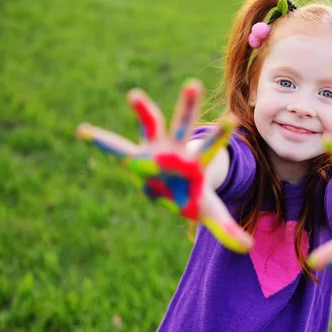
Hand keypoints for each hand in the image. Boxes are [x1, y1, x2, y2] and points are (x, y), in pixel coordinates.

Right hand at [76, 80, 252, 252]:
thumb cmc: (192, 194)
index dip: (222, 134)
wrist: (172, 186)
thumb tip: (248, 247)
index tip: (233, 117)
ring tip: (135, 95)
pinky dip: (101, 141)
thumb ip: (227, 227)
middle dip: (187, 106)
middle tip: (192, 84)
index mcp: (197, 162)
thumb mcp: (210, 211)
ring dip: (144, 111)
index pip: (213, 148)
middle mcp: (177, 149)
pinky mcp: (136, 155)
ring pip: (151, 125)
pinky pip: (116, 147)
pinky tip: (83, 131)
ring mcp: (155, 148)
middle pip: (184, 125)